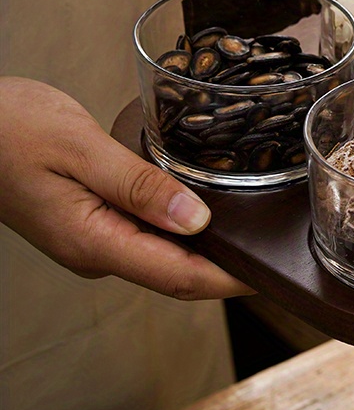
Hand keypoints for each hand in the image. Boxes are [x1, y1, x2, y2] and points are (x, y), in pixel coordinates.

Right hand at [0, 77, 253, 299]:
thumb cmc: (11, 130)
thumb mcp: (80, 149)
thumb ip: (139, 186)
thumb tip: (197, 221)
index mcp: (94, 241)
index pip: (179, 277)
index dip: (231, 279)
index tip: (269, 272)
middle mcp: (96, 250)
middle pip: (178, 273)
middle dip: (227, 269)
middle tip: (273, 251)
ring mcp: (94, 239)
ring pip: (165, 257)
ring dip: (208, 252)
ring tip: (251, 235)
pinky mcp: (93, 222)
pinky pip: (149, 238)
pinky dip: (183, 232)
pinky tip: (205, 213)